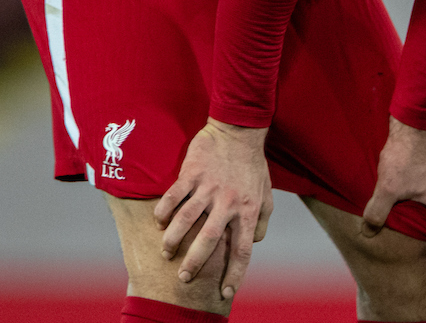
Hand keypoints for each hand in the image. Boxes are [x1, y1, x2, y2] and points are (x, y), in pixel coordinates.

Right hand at [153, 119, 273, 298]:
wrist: (239, 131)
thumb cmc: (253, 166)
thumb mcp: (266, 195)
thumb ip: (261, 221)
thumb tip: (254, 243)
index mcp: (248, 210)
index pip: (242, 249)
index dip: (235, 274)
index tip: (226, 293)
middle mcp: (228, 202)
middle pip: (209, 240)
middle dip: (194, 263)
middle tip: (184, 278)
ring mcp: (209, 187)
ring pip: (186, 220)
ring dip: (173, 240)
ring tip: (167, 253)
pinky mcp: (192, 173)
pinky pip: (173, 196)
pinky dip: (164, 211)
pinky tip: (159, 222)